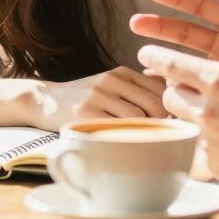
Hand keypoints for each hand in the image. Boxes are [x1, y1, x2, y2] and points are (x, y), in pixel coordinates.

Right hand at [31, 67, 167, 131]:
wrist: (44, 101)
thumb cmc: (86, 100)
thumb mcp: (112, 87)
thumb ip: (139, 91)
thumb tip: (174, 103)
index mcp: (123, 72)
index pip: (162, 89)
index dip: (172, 110)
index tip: (170, 126)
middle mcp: (113, 80)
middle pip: (156, 104)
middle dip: (163, 124)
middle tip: (159, 140)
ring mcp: (98, 95)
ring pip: (139, 118)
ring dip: (144, 135)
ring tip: (138, 144)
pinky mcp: (85, 113)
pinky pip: (117, 129)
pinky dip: (124, 140)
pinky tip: (120, 146)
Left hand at [138, 0, 218, 196]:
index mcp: (218, 80)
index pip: (170, 64)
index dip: (154, 56)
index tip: (143, 52)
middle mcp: (206, 110)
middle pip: (170, 94)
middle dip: (171, 85)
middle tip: (179, 82)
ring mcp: (209, 141)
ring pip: (181, 121)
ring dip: (185, 110)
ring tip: (203, 108)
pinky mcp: (217, 165)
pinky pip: (197, 147)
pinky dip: (203, 137)